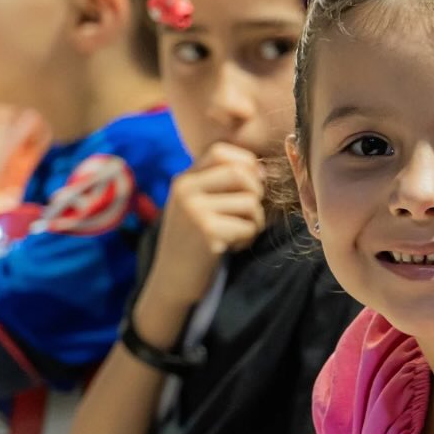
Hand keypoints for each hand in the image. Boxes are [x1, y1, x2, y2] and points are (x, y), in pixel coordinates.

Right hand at [140, 143, 265, 316]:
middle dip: (256, 195)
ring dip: (254, 222)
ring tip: (236, 235)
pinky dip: (247, 239)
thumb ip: (219, 184)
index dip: (245, 163)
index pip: (221, 151)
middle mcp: (185, 190)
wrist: (171, 281)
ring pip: (250, 202)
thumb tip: (262, 169)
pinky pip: (249, 227)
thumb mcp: (196, 205)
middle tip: (249, 215)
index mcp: (183, 179)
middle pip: (241, 173)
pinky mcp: (208, 232)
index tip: (253, 184)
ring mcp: (195, 210)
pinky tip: (230, 248)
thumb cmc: (193, 242)